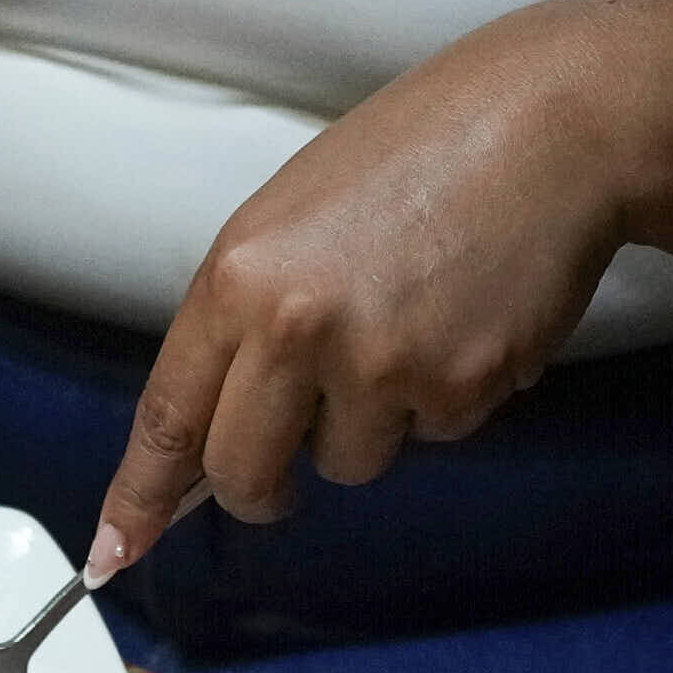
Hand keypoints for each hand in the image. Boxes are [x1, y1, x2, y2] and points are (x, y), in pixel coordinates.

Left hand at [90, 12, 648, 581]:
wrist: (556, 121)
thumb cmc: (421, 153)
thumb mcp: (294, 216)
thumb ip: (245, 318)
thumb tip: (211, 427)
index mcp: (239, 276)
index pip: (168, 414)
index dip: (140, 495)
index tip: (115, 551)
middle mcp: (295, 327)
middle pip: (243, 474)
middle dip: (262, 490)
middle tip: (286, 476)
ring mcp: (377, 365)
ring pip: (345, 464)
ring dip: (370, 424)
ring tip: (411, 325)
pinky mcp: (455, 389)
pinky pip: (429, 436)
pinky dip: (445, 397)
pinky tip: (467, 320)